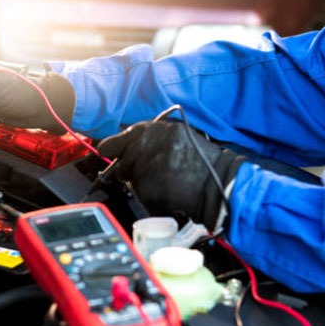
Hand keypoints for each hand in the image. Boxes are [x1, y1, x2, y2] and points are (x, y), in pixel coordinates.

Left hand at [97, 121, 246, 229]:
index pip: (129, 133)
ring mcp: (147, 164)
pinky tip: (165, 193)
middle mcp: (151, 143)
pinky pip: (138, 191)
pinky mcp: (146, 185)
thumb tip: (132, 147)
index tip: (106, 148)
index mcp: (162, 130)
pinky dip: (148, 195)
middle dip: (128, 166)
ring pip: (129, 175)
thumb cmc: (205, 166)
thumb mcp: (182, 140)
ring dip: (139, 182)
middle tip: (146, 175)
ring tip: (164, 184)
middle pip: (124, 156)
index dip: (115, 143)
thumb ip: (157, 140)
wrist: (218, 186)